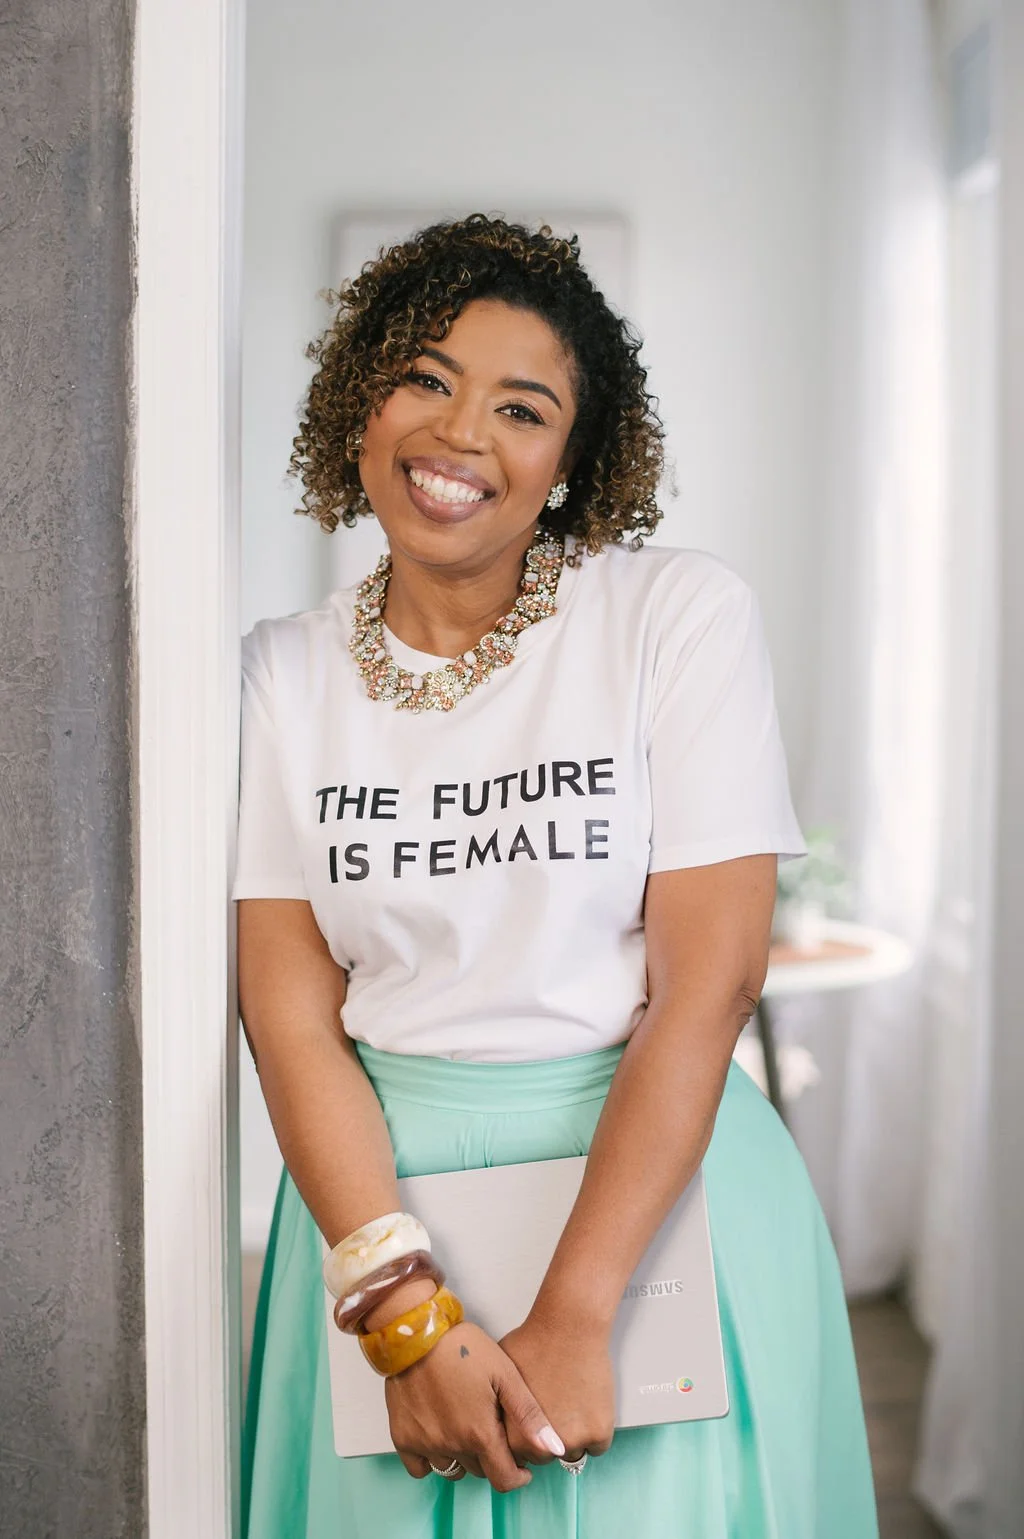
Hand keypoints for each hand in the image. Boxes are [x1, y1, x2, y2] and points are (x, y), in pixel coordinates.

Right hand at [383, 1320, 566, 1491]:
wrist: (417, 1331)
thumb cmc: (463, 1347)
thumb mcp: (504, 1373)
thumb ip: (529, 1415)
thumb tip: (553, 1449)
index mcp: (480, 1434)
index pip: (504, 1479)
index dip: (518, 1476)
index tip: (522, 1466)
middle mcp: (451, 1446)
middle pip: (479, 1472)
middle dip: (492, 1459)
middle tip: (493, 1431)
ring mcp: (425, 1444)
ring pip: (452, 1470)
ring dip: (464, 1458)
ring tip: (468, 1429)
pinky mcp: (402, 1437)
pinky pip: (420, 1468)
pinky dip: (432, 1460)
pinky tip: (440, 1435)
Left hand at [499, 1310, 614, 1464]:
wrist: (568, 1326)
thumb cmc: (532, 1344)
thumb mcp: (497, 1377)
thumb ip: (493, 1410)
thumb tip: (487, 1425)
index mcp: (514, 1436)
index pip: (517, 1457)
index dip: (523, 1437)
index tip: (529, 1419)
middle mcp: (542, 1446)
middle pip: (543, 1457)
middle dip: (545, 1438)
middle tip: (551, 1407)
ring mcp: (573, 1440)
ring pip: (571, 1454)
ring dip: (571, 1436)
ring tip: (569, 1403)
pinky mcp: (598, 1432)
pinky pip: (597, 1446)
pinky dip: (595, 1430)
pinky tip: (586, 1403)